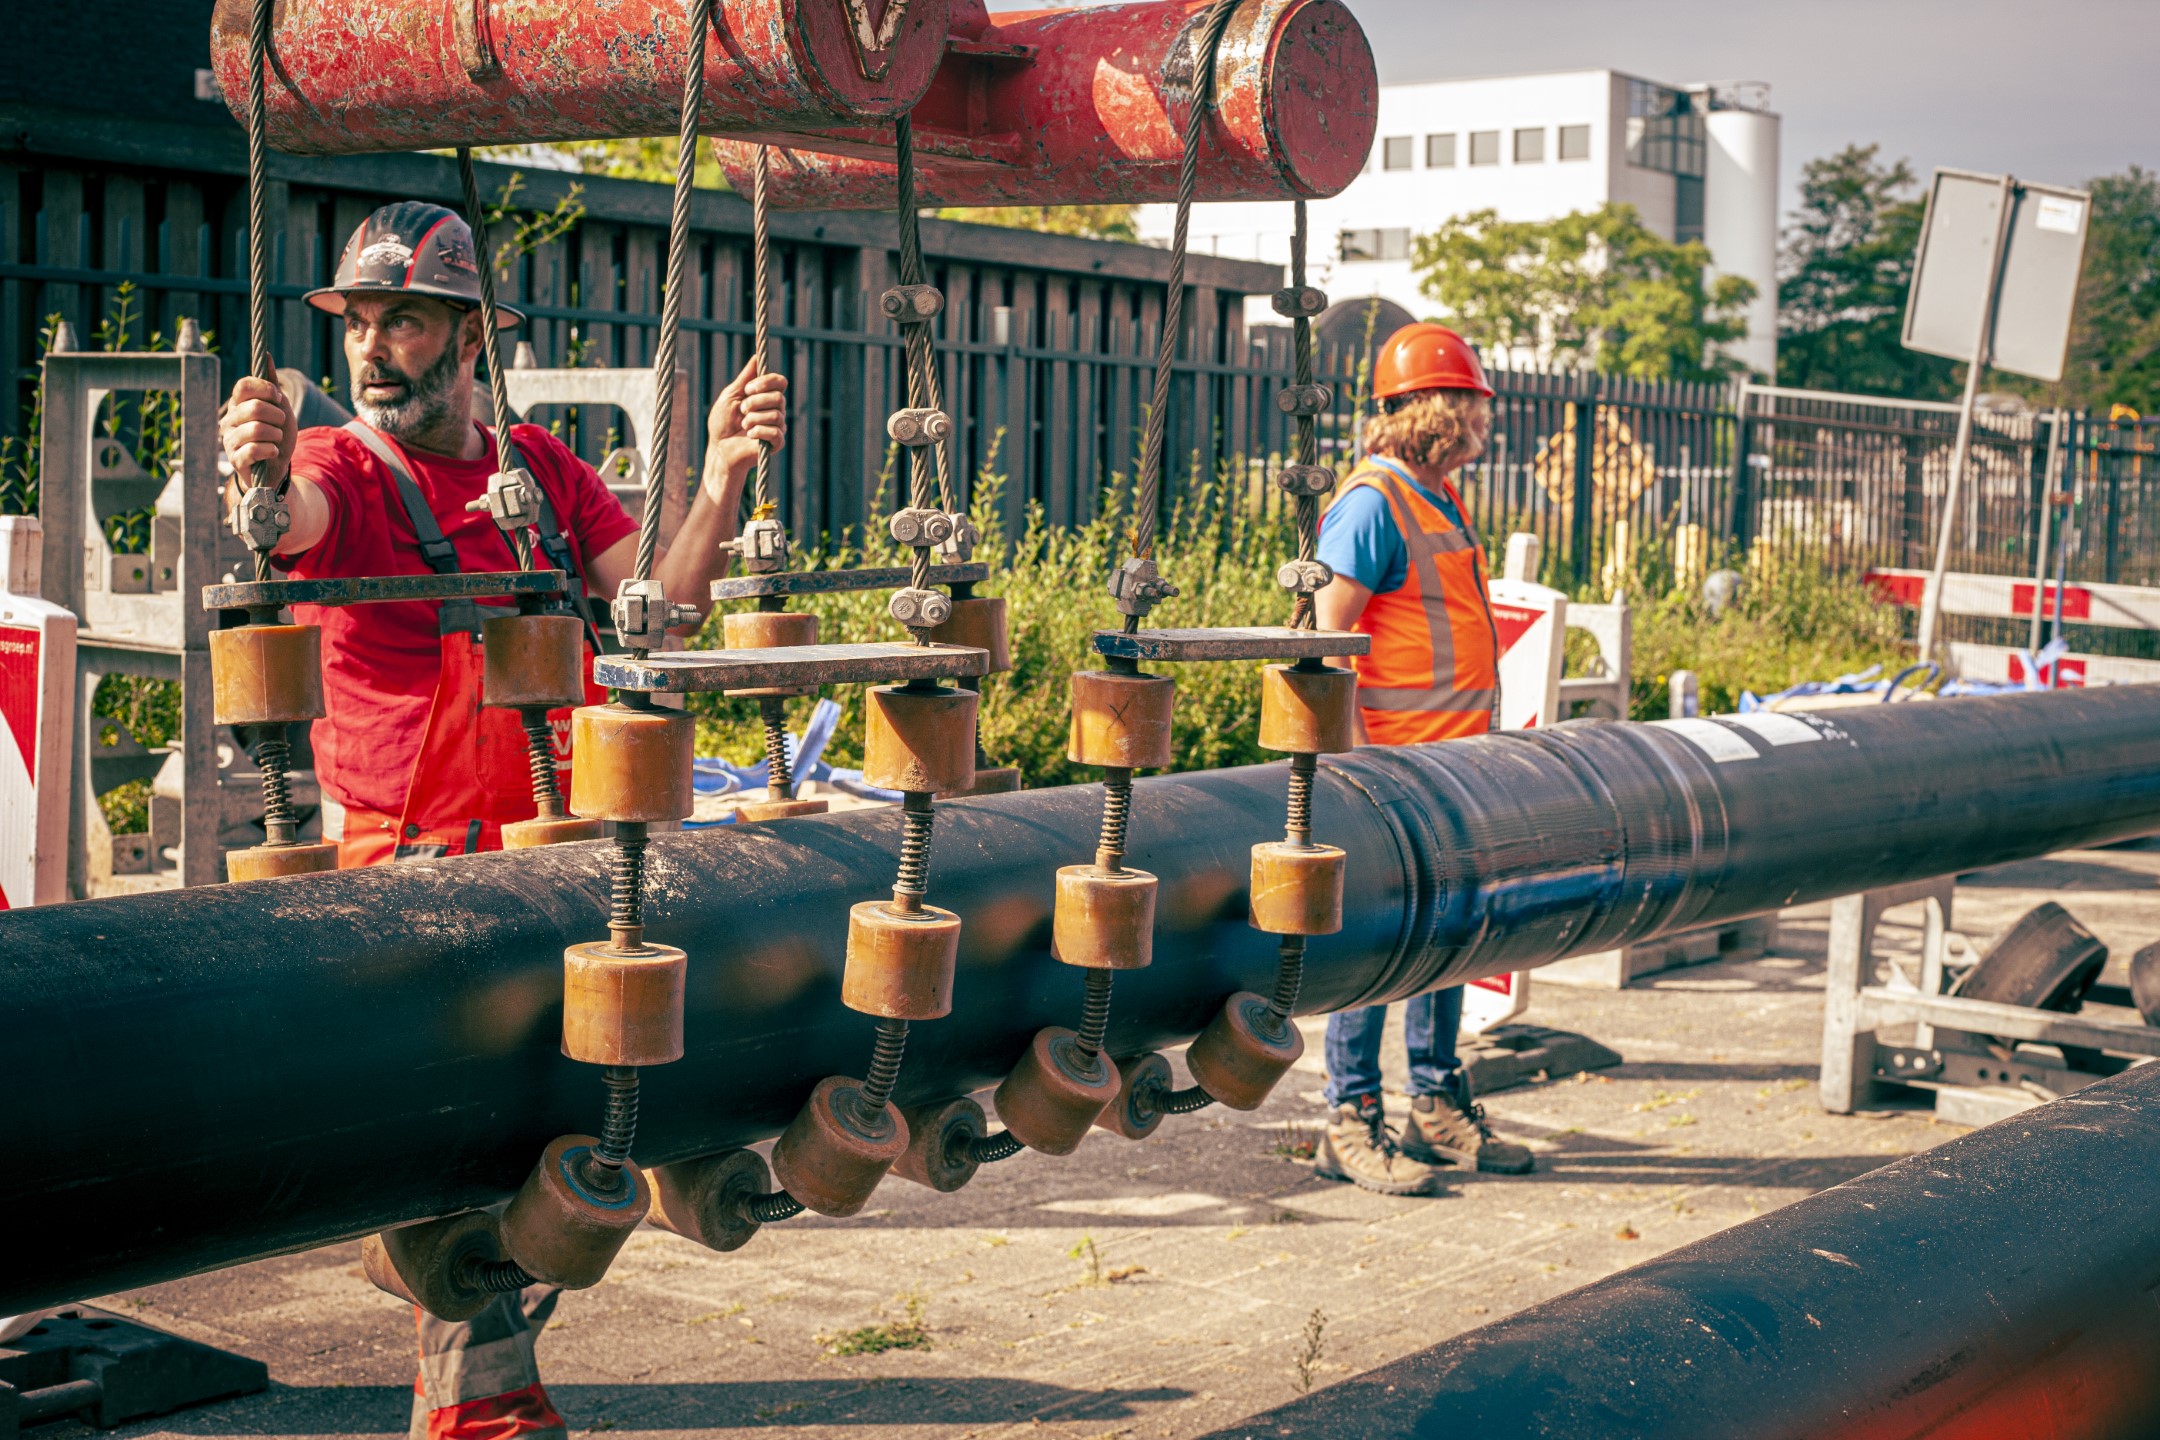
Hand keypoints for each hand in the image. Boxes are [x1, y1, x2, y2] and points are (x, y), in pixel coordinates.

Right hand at [220, 375, 295, 488]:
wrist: (276, 467)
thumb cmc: (277, 436)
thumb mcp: (280, 409)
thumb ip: (272, 386)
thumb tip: (267, 357)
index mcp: (238, 404)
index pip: (244, 385)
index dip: (265, 389)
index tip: (278, 398)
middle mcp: (229, 419)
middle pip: (255, 407)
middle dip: (278, 417)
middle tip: (280, 425)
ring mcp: (229, 439)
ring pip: (257, 429)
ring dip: (276, 435)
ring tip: (275, 440)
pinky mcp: (235, 459)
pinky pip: (255, 449)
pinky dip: (271, 450)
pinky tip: (272, 452)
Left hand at [704, 359, 787, 495]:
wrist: (720, 449)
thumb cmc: (723, 423)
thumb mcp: (731, 396)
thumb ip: (744, 378)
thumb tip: (756, 358)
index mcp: (766, 397)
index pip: (780, 382)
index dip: (766, 382)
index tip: (748, 388)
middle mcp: (776, 410)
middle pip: (778, 397)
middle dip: (755, 402)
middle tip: (742, 410)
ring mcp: (777, 426)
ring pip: (775, 414)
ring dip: (753, 418)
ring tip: (743, 425)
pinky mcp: (776, 443)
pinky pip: (775, 431)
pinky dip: (758, 431)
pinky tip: (749, 435)